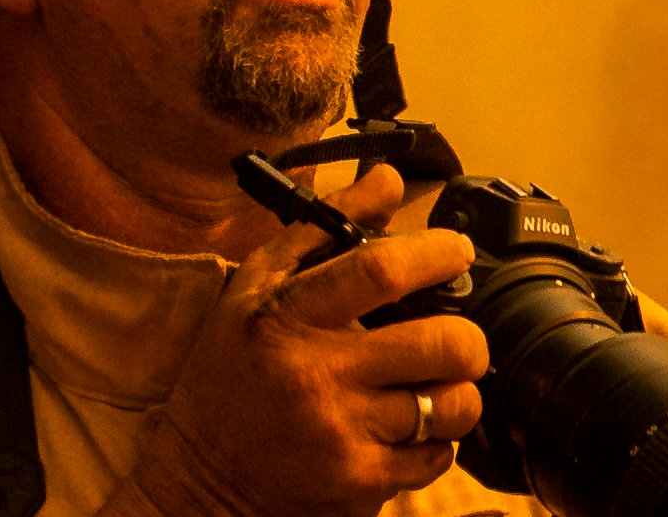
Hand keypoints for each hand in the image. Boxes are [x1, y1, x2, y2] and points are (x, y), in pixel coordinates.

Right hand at [110, 164, 486, 516]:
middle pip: (441, 343)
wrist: (199, 476)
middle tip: (456, 334)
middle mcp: (317, 375)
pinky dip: (435, 438)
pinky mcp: (360, 487)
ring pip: (452, 405)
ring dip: (456, 389)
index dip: (435, 253)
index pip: (380, 271)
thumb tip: (387, 180)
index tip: (456, 251)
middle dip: (467, 335)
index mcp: (288, 316)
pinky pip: (437, 456)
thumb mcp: (258, 283)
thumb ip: (324, 225)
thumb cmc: (230, 368)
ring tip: (430, 381)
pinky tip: (404, 424)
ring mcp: (342, 437)